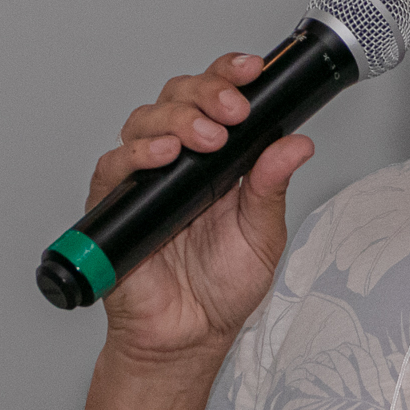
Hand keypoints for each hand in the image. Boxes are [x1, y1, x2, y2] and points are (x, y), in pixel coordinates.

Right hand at [89, 52, 314, 363]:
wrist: (188, 337)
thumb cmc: (221, 289)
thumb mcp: (262, 235)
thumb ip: (272, 187)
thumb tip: (295, 144)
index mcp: (216, 160)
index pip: (216, 99)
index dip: (228, 76)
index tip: (250, 72)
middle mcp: (178, 161)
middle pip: (178, 97)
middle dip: (206, 93)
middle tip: (231, 110)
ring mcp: (144, 179)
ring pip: (145, 120)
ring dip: (176, 117)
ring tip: (205, 137)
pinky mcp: (115, 204)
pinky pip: (114, 165)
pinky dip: (137, 152)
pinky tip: (163, 153)